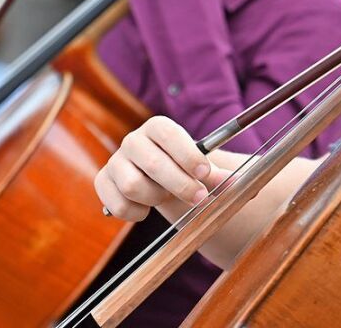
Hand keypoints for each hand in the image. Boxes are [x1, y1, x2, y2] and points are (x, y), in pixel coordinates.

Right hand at [94, 115, 232, 220]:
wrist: (158, 177)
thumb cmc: (183, 168)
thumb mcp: (200, 167)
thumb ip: (216, 174)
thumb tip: (238, 181)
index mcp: (157, 127)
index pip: (170, 135)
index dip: (188, 156)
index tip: (206, 174)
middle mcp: (133, 140)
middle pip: (154, 165)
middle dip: (181, 185)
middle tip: (201, 199)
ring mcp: (115, 161)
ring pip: (133, 185)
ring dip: (156, 197)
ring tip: (166, 196)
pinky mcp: (103, 183)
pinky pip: (118, 204)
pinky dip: (137, 212)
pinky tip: (147, 208)